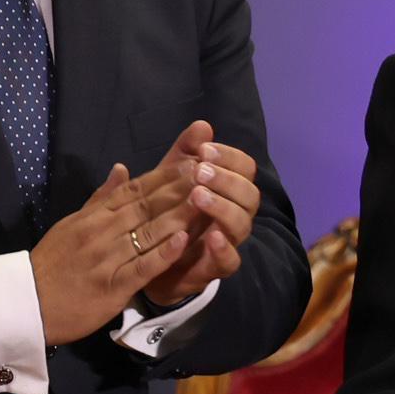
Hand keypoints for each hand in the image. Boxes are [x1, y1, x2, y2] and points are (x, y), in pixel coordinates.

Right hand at [29, 162, 195, 343]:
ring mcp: (108, 258)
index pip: (133, 190)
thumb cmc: (52, 263)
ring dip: (178, 215)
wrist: (27, 303)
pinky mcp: (113, 286)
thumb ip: (101, 198)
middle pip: (145, 206)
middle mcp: (102, 232)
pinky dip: (163, 253)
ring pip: (148, 233)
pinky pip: (142, 266)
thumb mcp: (72, 224)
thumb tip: (121, 167)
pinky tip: (184, 240)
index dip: (163, 176)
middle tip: (208, 172)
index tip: (190, 162)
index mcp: (93, 216)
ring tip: (205, 199)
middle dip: (178, 189)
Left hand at [135, 120, 262, 305]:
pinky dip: (223, 248)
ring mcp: (227, 242)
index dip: (229, 156)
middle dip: (227, 180)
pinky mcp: (215, 268)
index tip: (203, 150)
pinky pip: (231, 260)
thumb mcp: (168, 178)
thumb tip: (202, 125)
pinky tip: (210, 236)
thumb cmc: (163, 212)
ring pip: (242, 223)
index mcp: (227, 190)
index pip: (245, 168)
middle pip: (250, 194)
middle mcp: (233, 214)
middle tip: (201, 172)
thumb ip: (183, 153)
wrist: (145, 259)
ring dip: (223, 207)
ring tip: (198, 196)